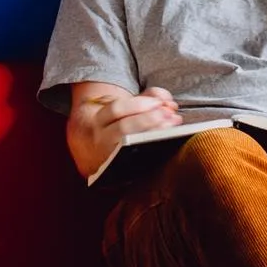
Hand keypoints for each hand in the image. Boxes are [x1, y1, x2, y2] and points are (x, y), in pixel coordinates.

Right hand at [66, 84, 181, 177]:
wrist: (93, 149)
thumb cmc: (115, 124)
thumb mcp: (123, 107)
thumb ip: (145, 98)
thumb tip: (165, 99)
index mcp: (98, 120)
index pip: (116, 109)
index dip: (139, 104)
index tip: (158, 102)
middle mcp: (101, 138)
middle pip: (124, 127)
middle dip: (149, 119)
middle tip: (169, 113)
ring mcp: (110, 155)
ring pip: (130, 144)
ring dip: (155, 132)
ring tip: (173, 124)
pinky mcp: (121, 168)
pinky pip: (139, 159)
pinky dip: (155, 148)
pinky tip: (170, 140)